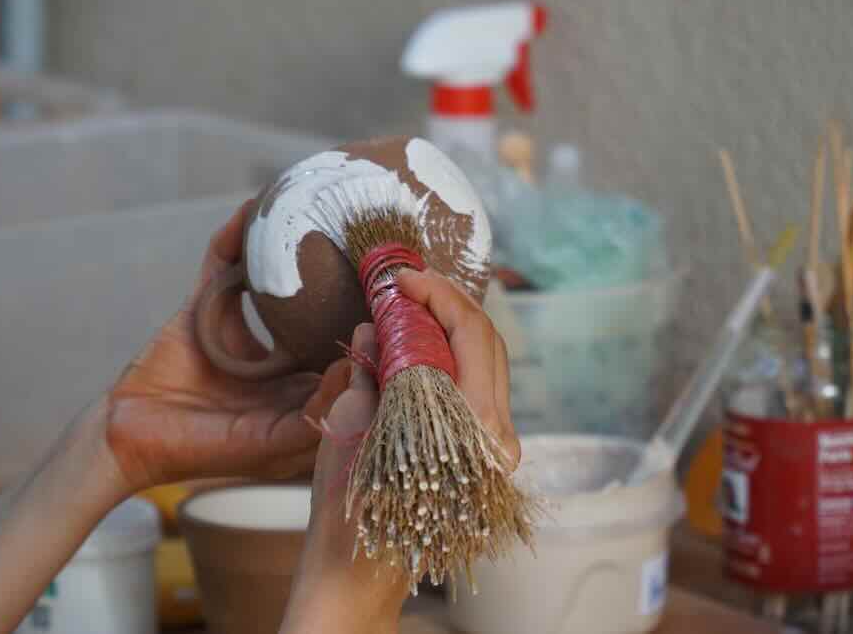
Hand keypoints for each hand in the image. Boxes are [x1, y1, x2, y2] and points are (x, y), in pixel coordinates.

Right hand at [98, 200, 350, 493]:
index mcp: (298, 387)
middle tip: (366, 244)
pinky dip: (233, 237)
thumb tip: (355, 364)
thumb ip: (314, 414)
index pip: (343, 349)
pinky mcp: (203, 307)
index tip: (392, 299)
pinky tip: (250, 210)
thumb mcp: (271, 444)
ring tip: (316, 217)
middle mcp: (275, 353)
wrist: (129, 440)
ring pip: (272, 279)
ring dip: (289, 249)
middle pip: (315, 306)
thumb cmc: (202, 452)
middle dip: (338, 277)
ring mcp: (241, 326)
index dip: (368, 326)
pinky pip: (221, 264)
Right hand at [280, 269, 516, 632]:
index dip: (438, 294)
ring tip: (406, 304)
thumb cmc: (353, 513)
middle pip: (487, 342)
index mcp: (476, 430)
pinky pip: (472, 385)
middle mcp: (498, 436)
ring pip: (484, 362)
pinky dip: (446, 355)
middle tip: (405, 281)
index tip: (402, 276)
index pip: (473, 336)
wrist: (361, 575)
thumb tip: (376, 327)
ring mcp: (494, 445)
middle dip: (446, 301)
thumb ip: (373, 372)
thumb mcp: (353, 429)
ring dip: (448, 325)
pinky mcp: (480, 450)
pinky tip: (415, 342)